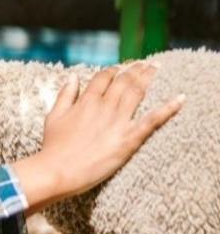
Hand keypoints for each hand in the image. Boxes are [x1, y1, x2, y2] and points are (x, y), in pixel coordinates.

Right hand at [13, 62, 183, 215]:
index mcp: (86, 101)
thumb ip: (65, 95)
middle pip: (124, 81)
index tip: (120, 67)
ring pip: (138, 93)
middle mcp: (104, 107)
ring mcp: (118, 122)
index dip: (113, 70)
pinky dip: (168, 109)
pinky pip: (152, 121)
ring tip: (157, 68)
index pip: (104, 77)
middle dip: (136, 69)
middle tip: (146, 63)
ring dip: (148, 78)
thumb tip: (73, 77)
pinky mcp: (129, 139)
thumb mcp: (54, 116)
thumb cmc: (53, 146)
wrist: (59, 170)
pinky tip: (180, 98)